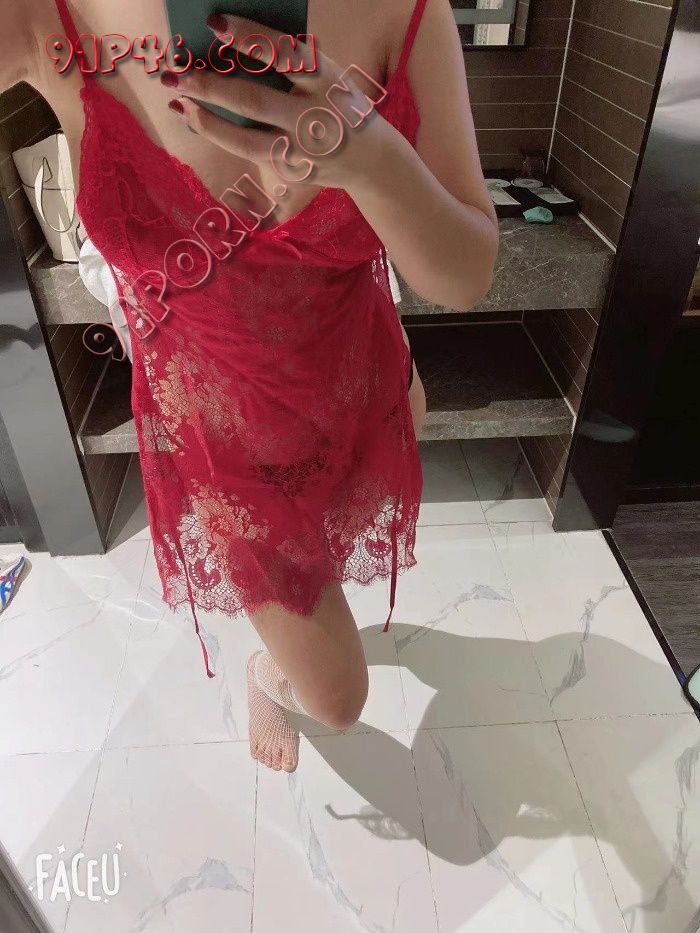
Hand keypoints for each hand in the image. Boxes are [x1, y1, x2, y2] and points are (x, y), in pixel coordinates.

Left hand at [161, 13, 399, 192]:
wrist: (374, 161)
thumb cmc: (337, 104)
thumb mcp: (325, 78)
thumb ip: (289, 65)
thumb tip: (225, 51)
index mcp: (327, 80)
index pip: (285, 54)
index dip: (249, 38)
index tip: (215, 23)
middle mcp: (315, 117)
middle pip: (255, 100)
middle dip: (211, 85)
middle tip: (177, 70)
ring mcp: (302, 151)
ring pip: (245, 139)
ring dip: (206, 120)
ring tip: (178, 100)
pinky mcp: (292, 173)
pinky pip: (247, 153)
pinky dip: (217, 134)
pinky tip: (193, 118)